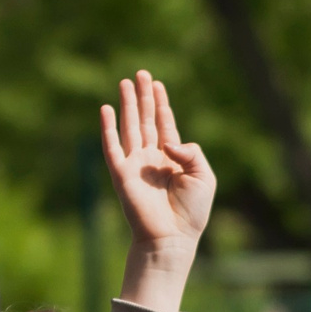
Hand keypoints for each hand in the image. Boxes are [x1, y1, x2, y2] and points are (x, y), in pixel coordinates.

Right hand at [101, 68, 213, 311]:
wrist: (172, 238)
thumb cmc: (191, 212)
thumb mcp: (203, 176)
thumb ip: (191, 151)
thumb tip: (168, 142)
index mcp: (172, 158)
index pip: (165, 124)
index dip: (161, 103)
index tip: (157, 83)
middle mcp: (152, 158)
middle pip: (146, 120)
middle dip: (143, 97)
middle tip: (140, 73)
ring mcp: (136, 165)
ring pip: (130, 127)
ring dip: (127, 105)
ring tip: (125, 82)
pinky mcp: (121, 174)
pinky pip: (112, 147)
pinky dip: (108, 128)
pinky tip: (107, 109)